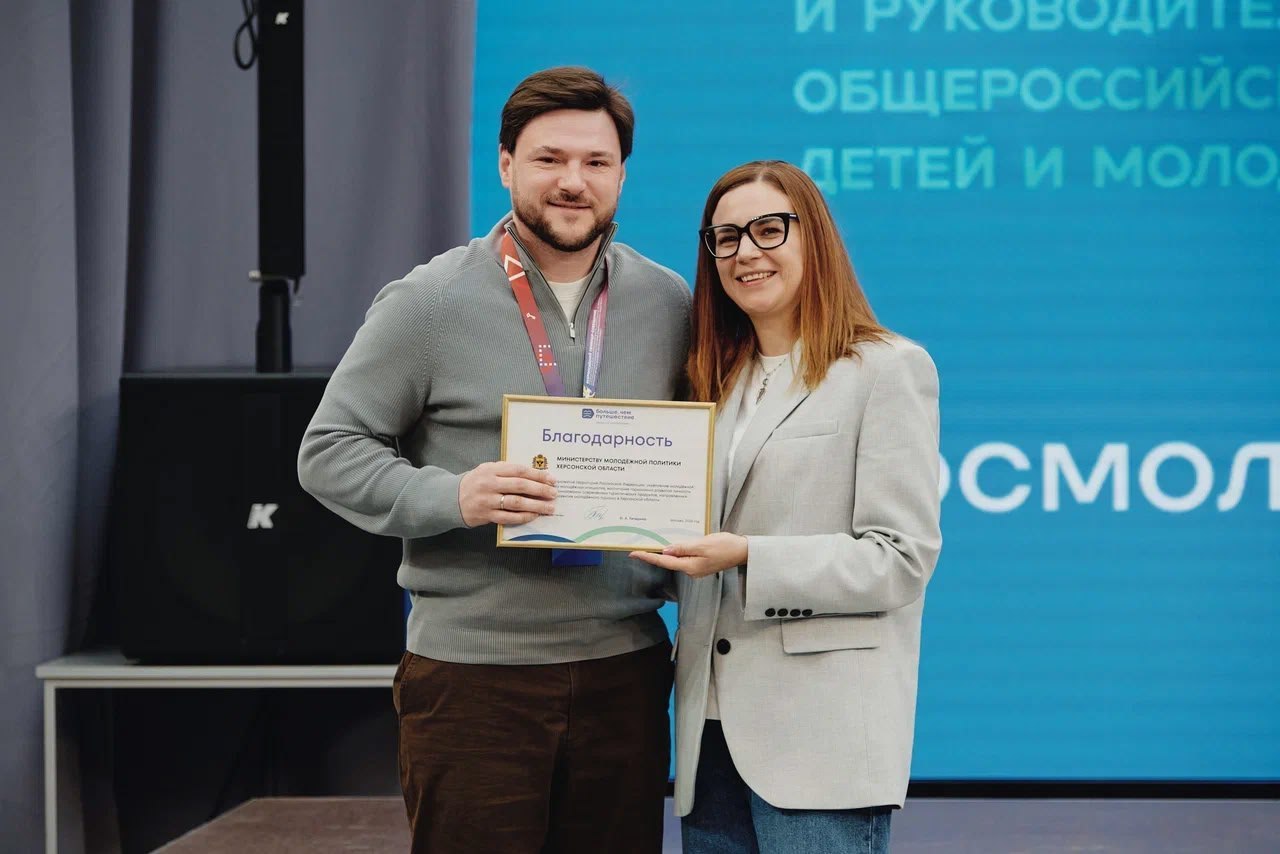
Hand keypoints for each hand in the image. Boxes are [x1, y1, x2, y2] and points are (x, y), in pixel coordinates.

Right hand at [459, 461, 556, 526]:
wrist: (451, 499)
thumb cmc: (474, 482)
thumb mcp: (486, 469)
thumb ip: (506, 469)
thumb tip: (533, 473)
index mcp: (491, 470)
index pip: (519, 470)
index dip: (537, 474)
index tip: (551, 479)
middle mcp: (490, 484)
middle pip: (520, 486)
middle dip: (540, 490)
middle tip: (554, 493)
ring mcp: (488, 501)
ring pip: (517, 503)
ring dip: (536, 505)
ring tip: (549, 507)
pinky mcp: (486, 515)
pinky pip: (509, 517)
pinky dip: (523, 516)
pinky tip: (534, 515)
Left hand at [629, 533, 747, 578]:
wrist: (743, 551)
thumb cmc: (725, 546)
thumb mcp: (702, 544)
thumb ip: (683, 548)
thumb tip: (665, 551)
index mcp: (689, 566)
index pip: (664, 561)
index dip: (648, 557)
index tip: (633, 554)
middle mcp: (691, 570)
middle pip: (668, 562)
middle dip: (654, 554)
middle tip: (639, 546)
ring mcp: (696, 568)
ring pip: (676, 559)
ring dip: (665, 552)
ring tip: (652, 544)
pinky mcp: (700, 563)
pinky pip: (684, 557)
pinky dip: (677, 551)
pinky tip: (672, 545)